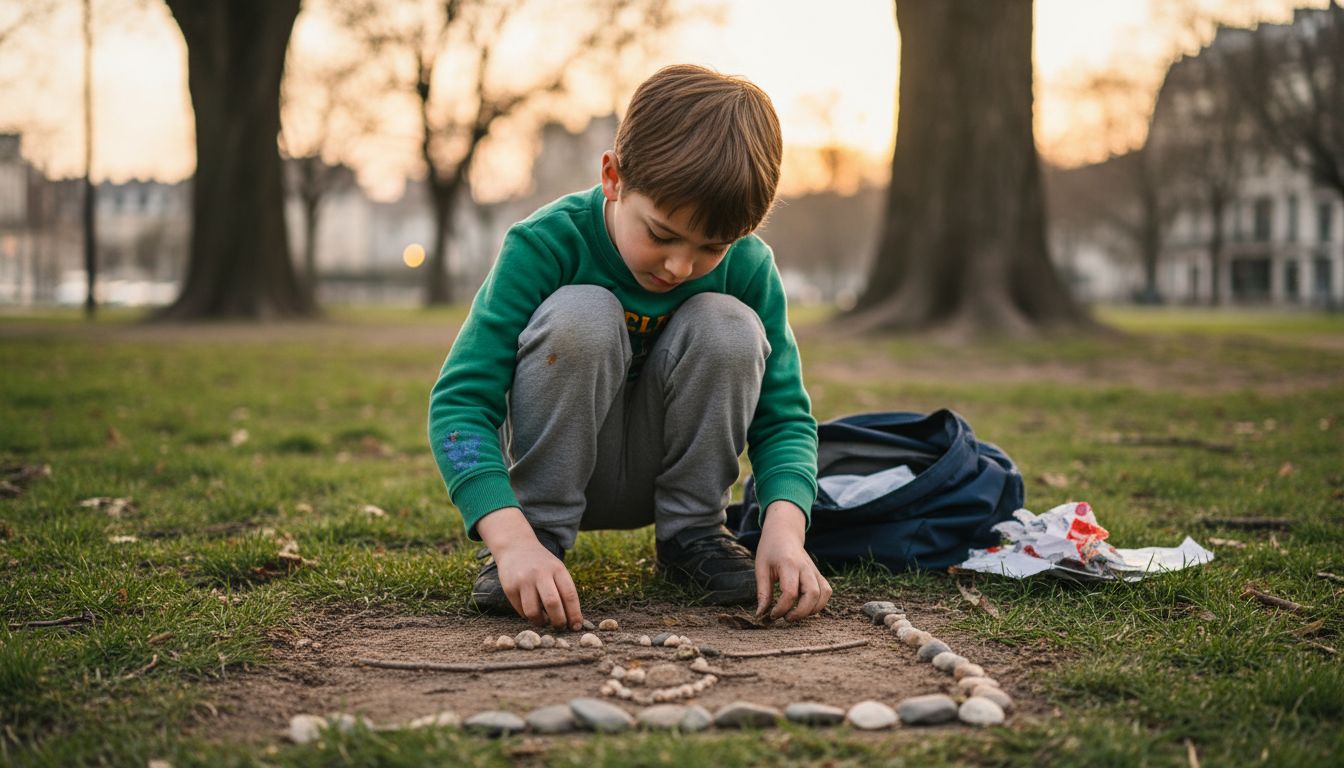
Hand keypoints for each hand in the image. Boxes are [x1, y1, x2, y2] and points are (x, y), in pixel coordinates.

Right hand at [476, 508, 583, 629]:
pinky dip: (528, 616)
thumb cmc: (542, 564)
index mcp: (557, 569)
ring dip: (541, 622)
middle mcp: (540, 573)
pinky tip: (532, 610)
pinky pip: (521, 611)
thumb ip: (564, 590)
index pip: (569, 595)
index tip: (576, 627)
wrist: (515, 547)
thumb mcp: (557, 569)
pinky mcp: (509, 588)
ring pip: (533, 612)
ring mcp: (523, 581)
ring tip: (544, 620)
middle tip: (560, 627)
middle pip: (552, 604)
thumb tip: (573, 620)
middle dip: (558, 621)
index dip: (574, 614)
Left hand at [754, 500, 831, 620]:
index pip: (789, 592)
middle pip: (812, 594)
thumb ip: (762, 593)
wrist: (784, 533)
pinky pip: (827, 591)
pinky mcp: (818, 574)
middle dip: (800, 612)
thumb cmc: (770, 550)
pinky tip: (806, 607)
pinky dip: (820, 603)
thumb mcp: (760, 568)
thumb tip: (760, 615)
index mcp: (788, 564)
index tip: (771, 615)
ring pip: (823, 594)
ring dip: (812, 610)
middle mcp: (805, 567)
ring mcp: (814, 570)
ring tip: (795, 614)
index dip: (781, 608)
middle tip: (786, 618)